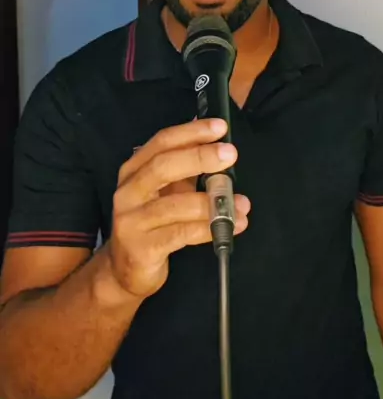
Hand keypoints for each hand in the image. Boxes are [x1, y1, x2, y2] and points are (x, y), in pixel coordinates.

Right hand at [107, 118, 249, 298]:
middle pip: (163, 166)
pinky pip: (180, 234)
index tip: (219, 127)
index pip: (162, 142)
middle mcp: (128, 191)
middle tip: (230, 154)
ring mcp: (131, 220)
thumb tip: (217, 145)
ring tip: (241, 203)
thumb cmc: (152, 223)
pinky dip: (208, 229)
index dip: (191, 132)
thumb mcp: (165, 192)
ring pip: (175, 205)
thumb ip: (186, 170)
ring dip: (213, 202)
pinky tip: (231, 226)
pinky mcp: (141, 248)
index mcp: (134, 170)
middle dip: (199, 157)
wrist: (125, 271)